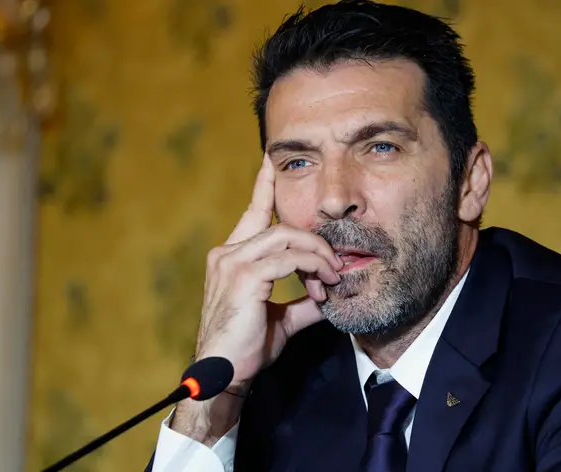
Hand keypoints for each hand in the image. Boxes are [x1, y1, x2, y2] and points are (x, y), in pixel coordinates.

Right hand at [170, 155, 342, 443]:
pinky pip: (287, 258)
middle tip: (337, 264)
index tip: (271, 161)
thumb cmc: (246, 348)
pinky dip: (311, 268)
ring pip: (286, 237)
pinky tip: (323, 286)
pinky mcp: (243, 276)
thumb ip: (303, 301)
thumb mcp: (280, 318)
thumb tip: (328, 297)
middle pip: (280, 226)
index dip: (264, 187)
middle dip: (315, 241)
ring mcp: (232, 262)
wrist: (223, 375)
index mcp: (232, 257)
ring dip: (317, 254)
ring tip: (334, 275)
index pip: (253, 213)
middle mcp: (227, 252)